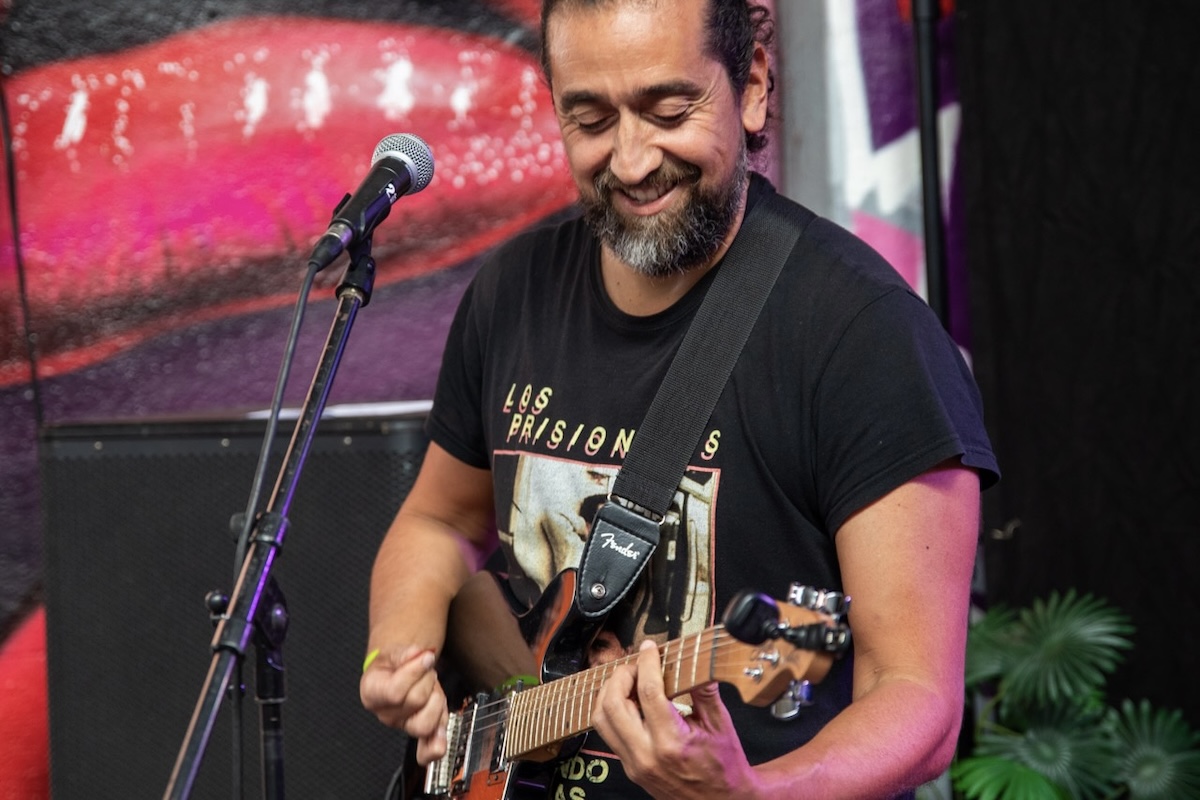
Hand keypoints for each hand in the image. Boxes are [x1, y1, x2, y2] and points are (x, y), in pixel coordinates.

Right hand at [359, 645, 448, 763]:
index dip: (415, 672)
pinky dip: (436, 745)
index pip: (395, 691)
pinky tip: (440, 735)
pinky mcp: (421, 733)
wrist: (396, 673)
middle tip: (427, 669)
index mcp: (373, 693)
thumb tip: (420, 654)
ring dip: (437, 700)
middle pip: (414, 703)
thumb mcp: (393, 653)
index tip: (426, 657)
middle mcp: (386, 714)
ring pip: (424, 724)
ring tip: (432, 687)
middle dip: (427, 680)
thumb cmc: (392, 665)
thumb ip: (405, 653)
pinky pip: (427, 750)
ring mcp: (404, 726)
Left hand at [592, 640, 758, 798]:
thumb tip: (697, 661)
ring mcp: (634, 764)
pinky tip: (629, 701)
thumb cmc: (724, 768)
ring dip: (610, 693)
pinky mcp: (630, 768)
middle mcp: (647, 755)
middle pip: (613, 704)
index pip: (648, 692)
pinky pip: (608, 733)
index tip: (650, 649)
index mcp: (672, 742)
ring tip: (628, 680)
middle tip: (636, 664)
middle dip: (621, 675)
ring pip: (602, 719)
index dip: (647, 663)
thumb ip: (705, 691)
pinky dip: (612, 711)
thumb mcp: (721, 726)